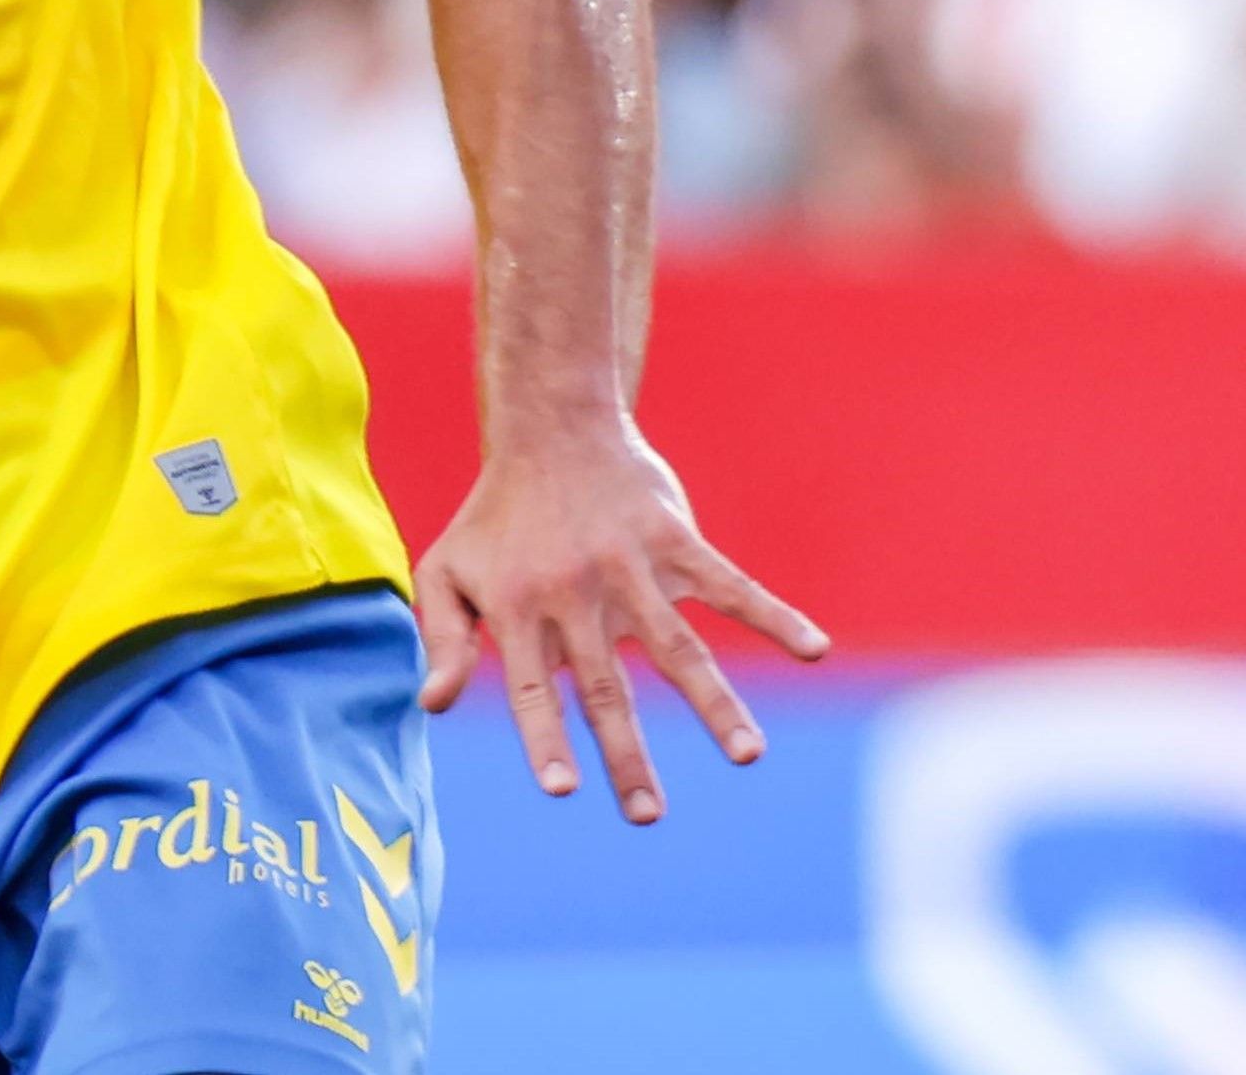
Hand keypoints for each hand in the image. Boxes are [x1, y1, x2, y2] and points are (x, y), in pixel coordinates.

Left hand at [416, 422, 825, 825]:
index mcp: (520, 607)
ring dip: (715, 703)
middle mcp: (576, 593)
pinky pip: (730, 585)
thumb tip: (431, 705)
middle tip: (647, 816)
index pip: (532, 686)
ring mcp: (630, 568)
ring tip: (748, 754)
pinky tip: (813, 649)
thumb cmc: (496, 515)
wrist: (550, 429)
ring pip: (678, 647)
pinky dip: (774, 615)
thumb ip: (445, 639)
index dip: (545, 735)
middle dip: (627, 754)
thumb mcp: (448, 570)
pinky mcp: (675, 542)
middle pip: (607, 687)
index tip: (564, 789)